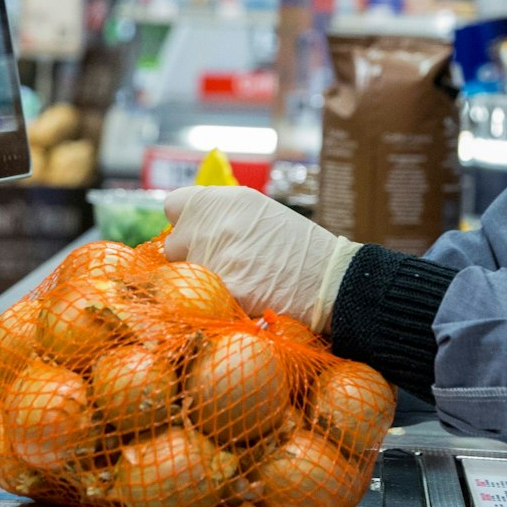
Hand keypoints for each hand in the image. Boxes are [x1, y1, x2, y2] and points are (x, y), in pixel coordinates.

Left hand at [162, 185, 359, 333]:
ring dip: (202, 285)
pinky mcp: (225, 290)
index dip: (184, 224)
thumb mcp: (261, 214)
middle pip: (173, 247)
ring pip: (184, 279)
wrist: (333, 280)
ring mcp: (218, 256)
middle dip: (189, 259)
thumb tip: (188, 225)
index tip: (195, 236)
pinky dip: (216, 305)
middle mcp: (217, 223)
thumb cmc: (300, 249)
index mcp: (226, 200)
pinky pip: (202, 302)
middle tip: (220, 268)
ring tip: (237, 287)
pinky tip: (242, 303)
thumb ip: (223, 216)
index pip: (174, 206)